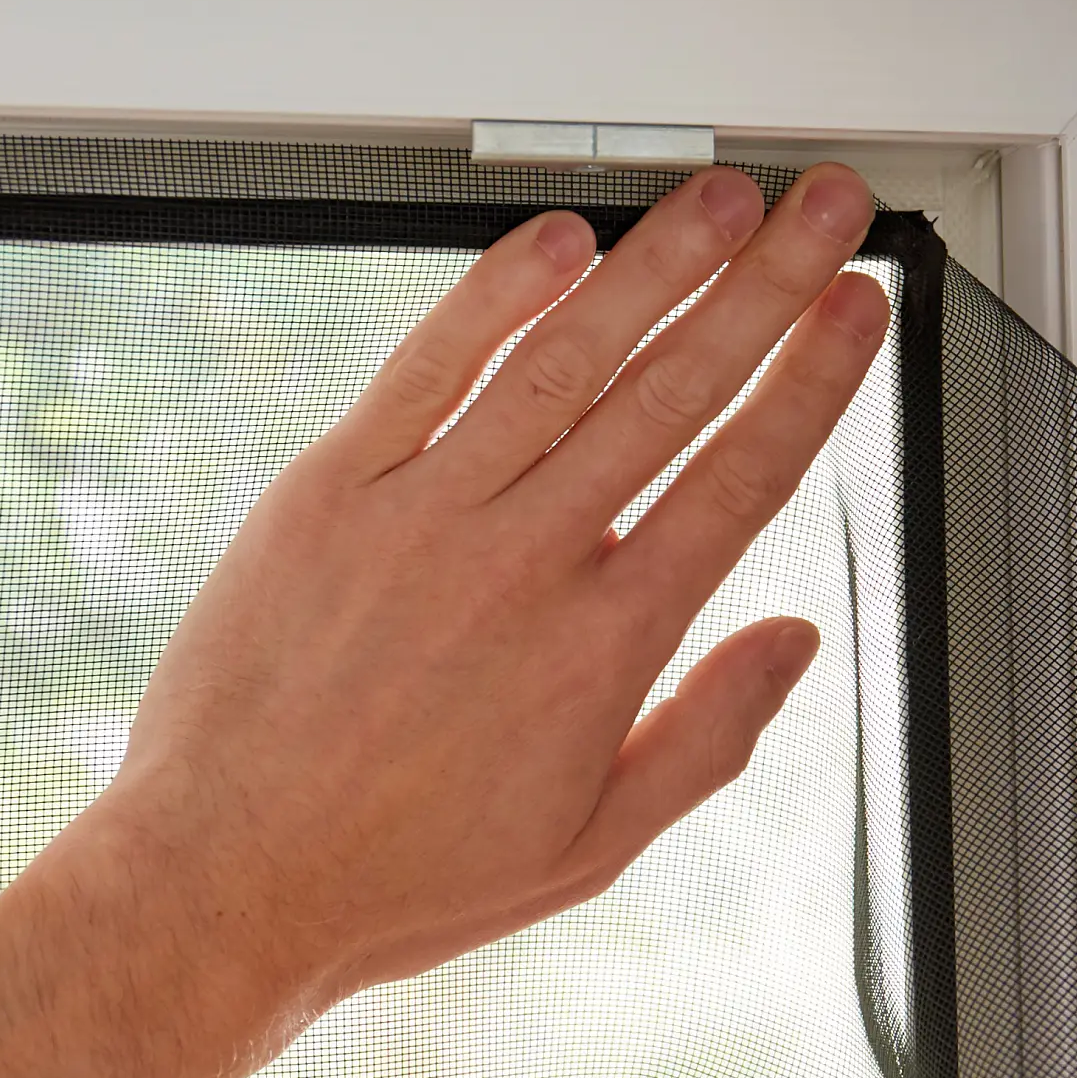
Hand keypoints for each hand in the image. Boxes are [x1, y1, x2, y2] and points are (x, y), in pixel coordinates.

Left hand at [86, 163, 886, 1022]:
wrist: (221, 880)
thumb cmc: (402, 872)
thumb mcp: (594, 845)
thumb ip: (710, 736)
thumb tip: (792, 644)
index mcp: (604, 644)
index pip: (739, 477)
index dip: (810, 379)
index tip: (855, 308)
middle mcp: (524, 560)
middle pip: (673, 391)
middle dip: (765, 285)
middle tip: (822, 209)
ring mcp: (424, 513)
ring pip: (564, 360)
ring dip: (653, 266)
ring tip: (719, 197)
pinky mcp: (328, 491)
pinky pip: (425, 366)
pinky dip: (494, 295)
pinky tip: (558, 241)